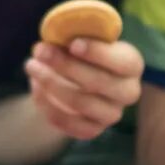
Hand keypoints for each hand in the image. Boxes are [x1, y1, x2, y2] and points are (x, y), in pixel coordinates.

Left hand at [25, 37, 143, 141]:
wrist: (72, 81)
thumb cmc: (79, 51)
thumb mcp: (81, 38)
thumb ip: (75, 35)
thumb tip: (55, 35)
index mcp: (132, 64)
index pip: (123, 62)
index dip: (99, 53)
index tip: (73, 44)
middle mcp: (128, 91)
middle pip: (100, 82)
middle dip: (66, 65)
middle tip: (40, 50)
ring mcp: (112, 114)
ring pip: (81, 102)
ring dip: (51, 83)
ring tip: (32, 66)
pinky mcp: (93, 129)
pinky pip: (68, 122)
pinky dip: (48, 105)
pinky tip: (37, 88)